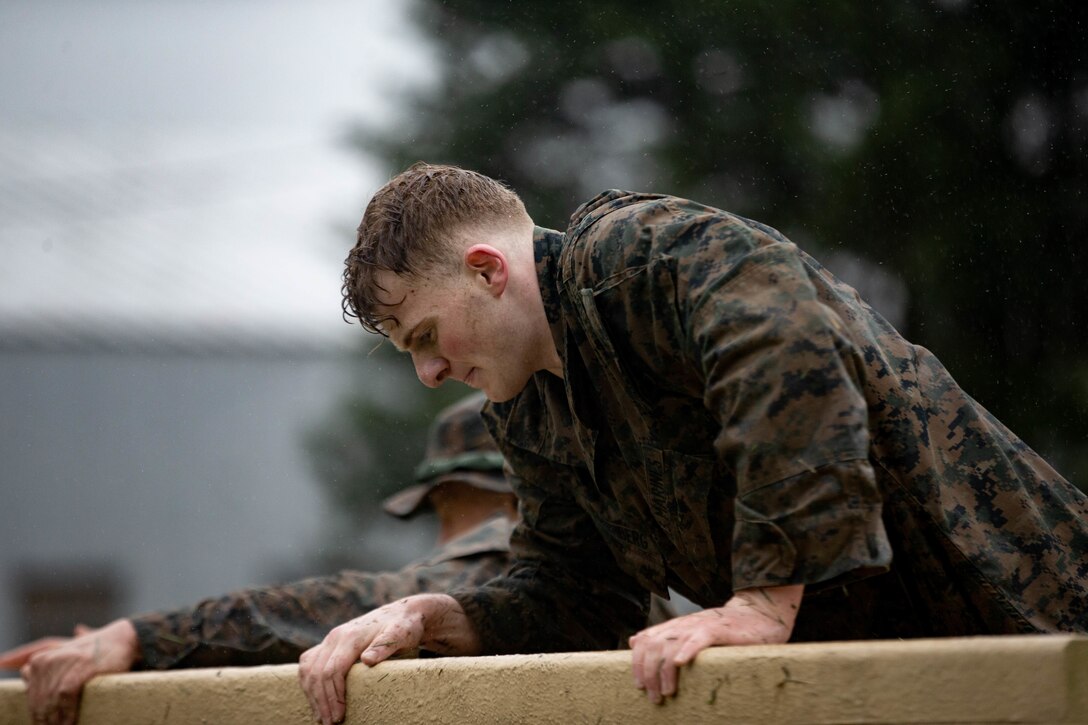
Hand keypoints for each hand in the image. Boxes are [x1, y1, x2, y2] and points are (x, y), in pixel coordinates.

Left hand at [15, 618, 138, 724]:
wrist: (121, 639)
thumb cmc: (92, 653)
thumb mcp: (63, 658)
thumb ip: (45, 671)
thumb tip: (28, 686)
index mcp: (39, 660)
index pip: (31, 696)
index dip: (37, 714)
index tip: (43, 723)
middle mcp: (46, 660)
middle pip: (40, 701)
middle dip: (44, 719)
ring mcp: (62, 663)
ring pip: (50, 702)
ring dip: (55, 720)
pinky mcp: (79, 668)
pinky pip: (65, 697)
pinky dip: (67, 714)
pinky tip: (70, 722)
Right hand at [298, 593, 477, 724]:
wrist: (402, 613)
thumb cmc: (404, 627)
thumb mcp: (401, 635)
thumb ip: (384, 646)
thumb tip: (367, 660)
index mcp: (350, 636)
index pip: (333, 670)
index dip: (334, 696)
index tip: (339, 716)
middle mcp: (335, 636)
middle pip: (317, 673)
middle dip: (322, 701)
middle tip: (330, 724)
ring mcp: (330, 640)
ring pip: (309, 670)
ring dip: (312, 695)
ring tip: (321, 718)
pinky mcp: (329, 645)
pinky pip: (309, 664)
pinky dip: (308, 683)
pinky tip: (315, 699)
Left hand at [629, 584, 802, 703]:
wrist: (758, 614)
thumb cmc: (724, 630)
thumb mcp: (690, 632)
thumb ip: (664, 637)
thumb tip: (634, 640)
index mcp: (675, 626)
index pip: (645, 640)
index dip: (637, 663)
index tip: (639, 685)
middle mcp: (683, 624)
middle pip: (654, 645)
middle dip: (649, 672)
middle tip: (653, 696)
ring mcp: (700, 625)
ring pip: (672, 644)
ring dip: (665, 670)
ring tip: (667, 692)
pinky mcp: (719, 629)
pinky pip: (699, 638)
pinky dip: (687, 650)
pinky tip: (680, 663)